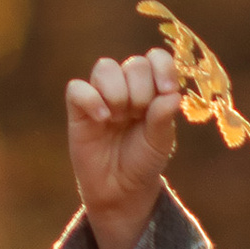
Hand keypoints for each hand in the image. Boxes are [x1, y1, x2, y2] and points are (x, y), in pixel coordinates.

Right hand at [68, 51, 180, 248]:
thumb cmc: (143, 160)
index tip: (166, 90)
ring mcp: (101, 95)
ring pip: (105, 67)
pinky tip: (102, 120)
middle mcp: (127, 86)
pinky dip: (91, 100)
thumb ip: (163, 118)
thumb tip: (172, 95)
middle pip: (134, 63)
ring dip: (118, 92)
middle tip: (139, 115)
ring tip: (119, 118)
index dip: (162, 67)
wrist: (121, 189)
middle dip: (141, 89)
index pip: (156, 58)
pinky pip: (77, 88)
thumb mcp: (160, 142)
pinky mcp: (78, 109)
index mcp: (152, 89)